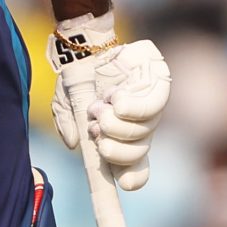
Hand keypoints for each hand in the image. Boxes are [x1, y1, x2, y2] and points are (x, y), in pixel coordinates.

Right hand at [52, 15, 171, 191]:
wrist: (88, 42)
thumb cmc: (79, 75)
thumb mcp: (66, 103)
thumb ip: (68, 124)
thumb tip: (76, 144)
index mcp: (119, 139)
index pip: (135, 168)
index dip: (133, 178)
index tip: (125, 184)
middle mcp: (139, 128)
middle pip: (138, 155)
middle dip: (113, 149)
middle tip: (95, 129)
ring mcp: (151, 109)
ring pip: (144, 133)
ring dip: (115, 124)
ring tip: (99, 105)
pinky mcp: (160, 87)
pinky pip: (152, 108)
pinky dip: (130, 107)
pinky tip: (116, 98)